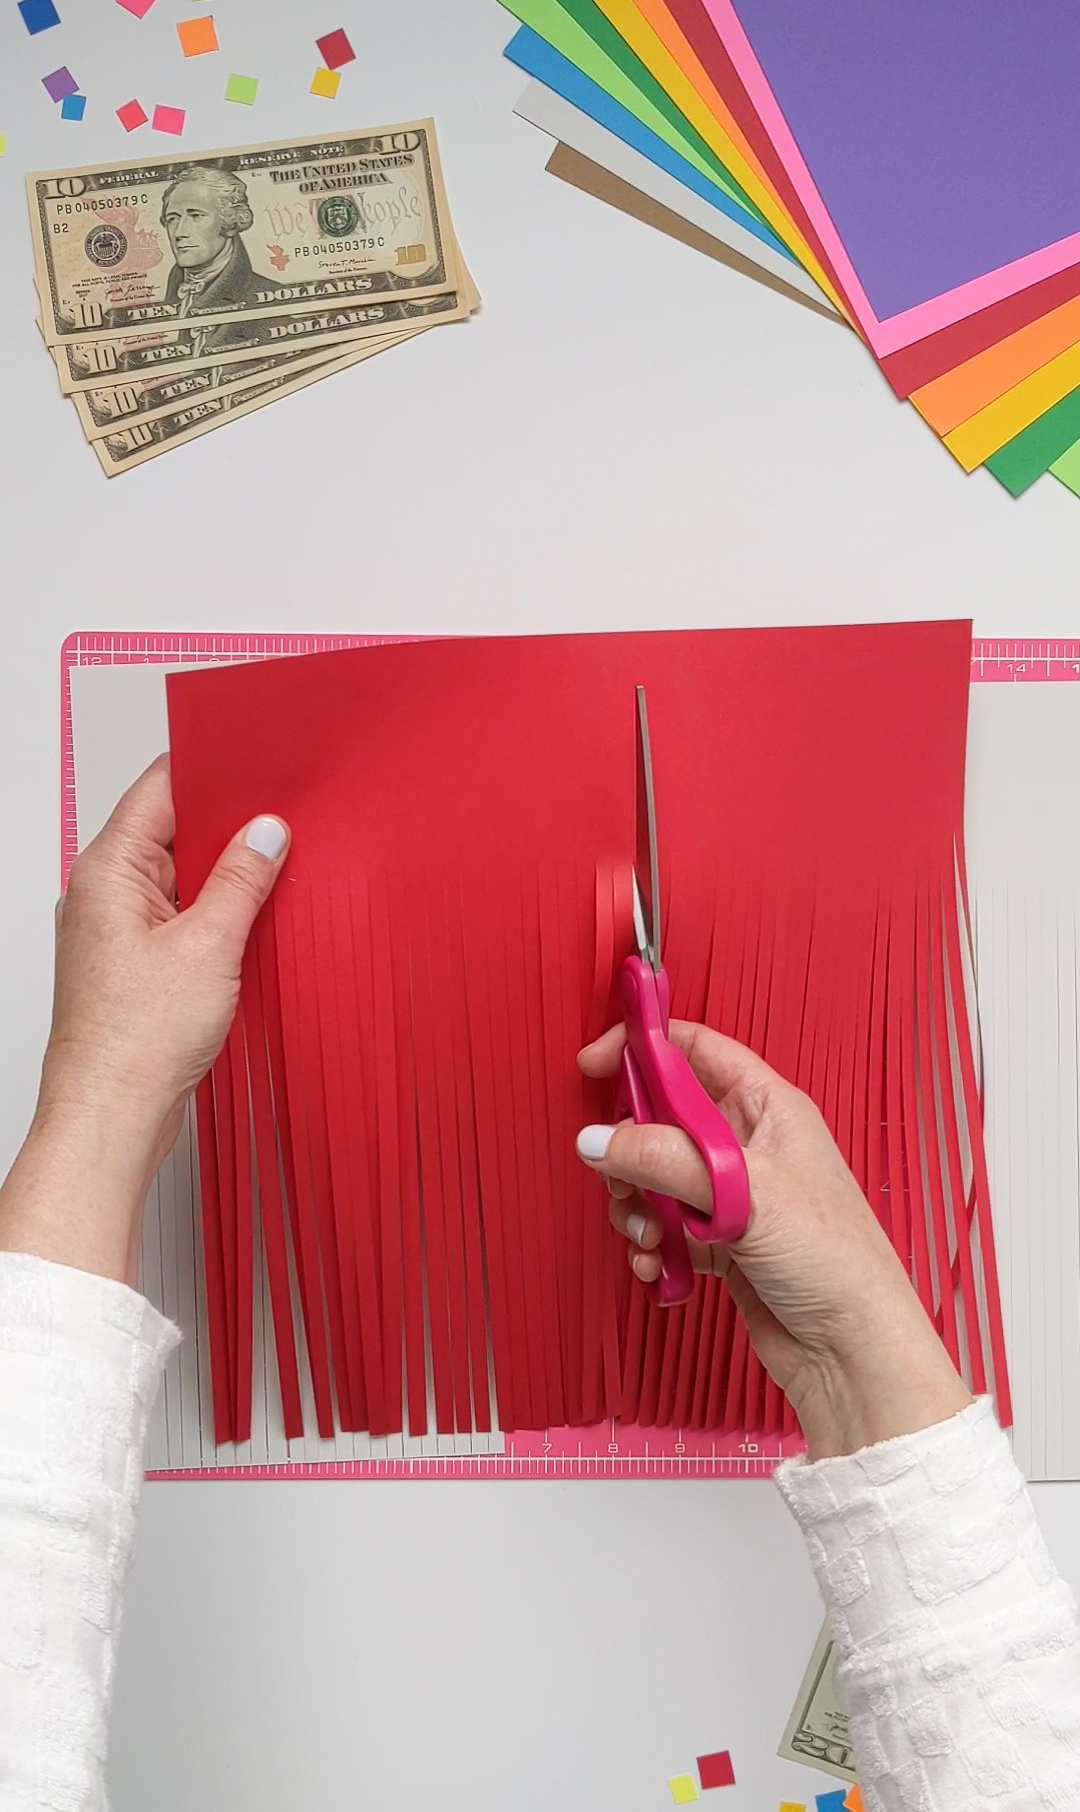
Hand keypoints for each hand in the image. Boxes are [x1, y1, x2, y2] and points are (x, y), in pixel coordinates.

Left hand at [0, 757, 288, 1283]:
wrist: (109, 1117)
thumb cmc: (132, 1043)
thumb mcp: (209, 946)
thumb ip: (242, 880)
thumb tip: (265, 834)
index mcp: (108, 870)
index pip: (160, 789)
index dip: (211, 770)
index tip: (257, 762)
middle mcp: (104, 894)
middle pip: (174, 832)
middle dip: (230, 828)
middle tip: (283, 826)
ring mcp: (118, 930)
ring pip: (182, 879)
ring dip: (227, 880)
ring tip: (275, 881)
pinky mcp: (135, 965)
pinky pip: (182, 919)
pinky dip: (217, 918)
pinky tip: (252, 928)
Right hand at [577, 1022, 970, 1457]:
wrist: (852, 1350)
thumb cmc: (832, 1259)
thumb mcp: (743, 1191)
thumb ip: (663, 1157)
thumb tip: (597, 1138)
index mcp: (768, 1107)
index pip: (695, 1049)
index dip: (643, 1048)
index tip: (594, 1066)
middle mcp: (748, 1144)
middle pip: (663, 1117)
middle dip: (630, 1149)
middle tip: (619, 1179)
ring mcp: (733, 1194)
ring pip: (655, 1176)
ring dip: (637, 1206)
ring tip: (647, 1236)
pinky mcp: (721, 1240)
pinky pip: (664, 1226)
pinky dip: (650, 1244)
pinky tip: (657, 1266)